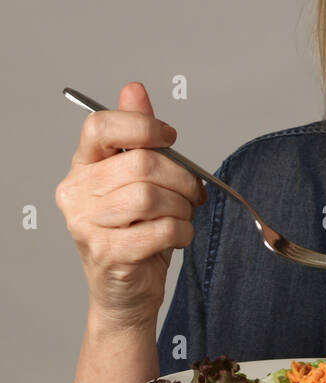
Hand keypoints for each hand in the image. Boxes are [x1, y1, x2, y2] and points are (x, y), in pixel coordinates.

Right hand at [55, 81, 206, 329]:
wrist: (125, 293)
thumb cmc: (136, 233)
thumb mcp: (140, 180)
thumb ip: (137, 135)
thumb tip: (134, 89)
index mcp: (82, 167)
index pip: (99, 125)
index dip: (142, 125)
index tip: (170, 138)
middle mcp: (76, 192)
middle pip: (141, 163)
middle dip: (181, 177)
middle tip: (193, 192)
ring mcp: (86, 224)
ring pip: (151, 196)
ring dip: (182, 207)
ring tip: (181, 217)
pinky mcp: (106, 253)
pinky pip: (160, 229)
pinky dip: (181, 231)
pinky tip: (176, 237)